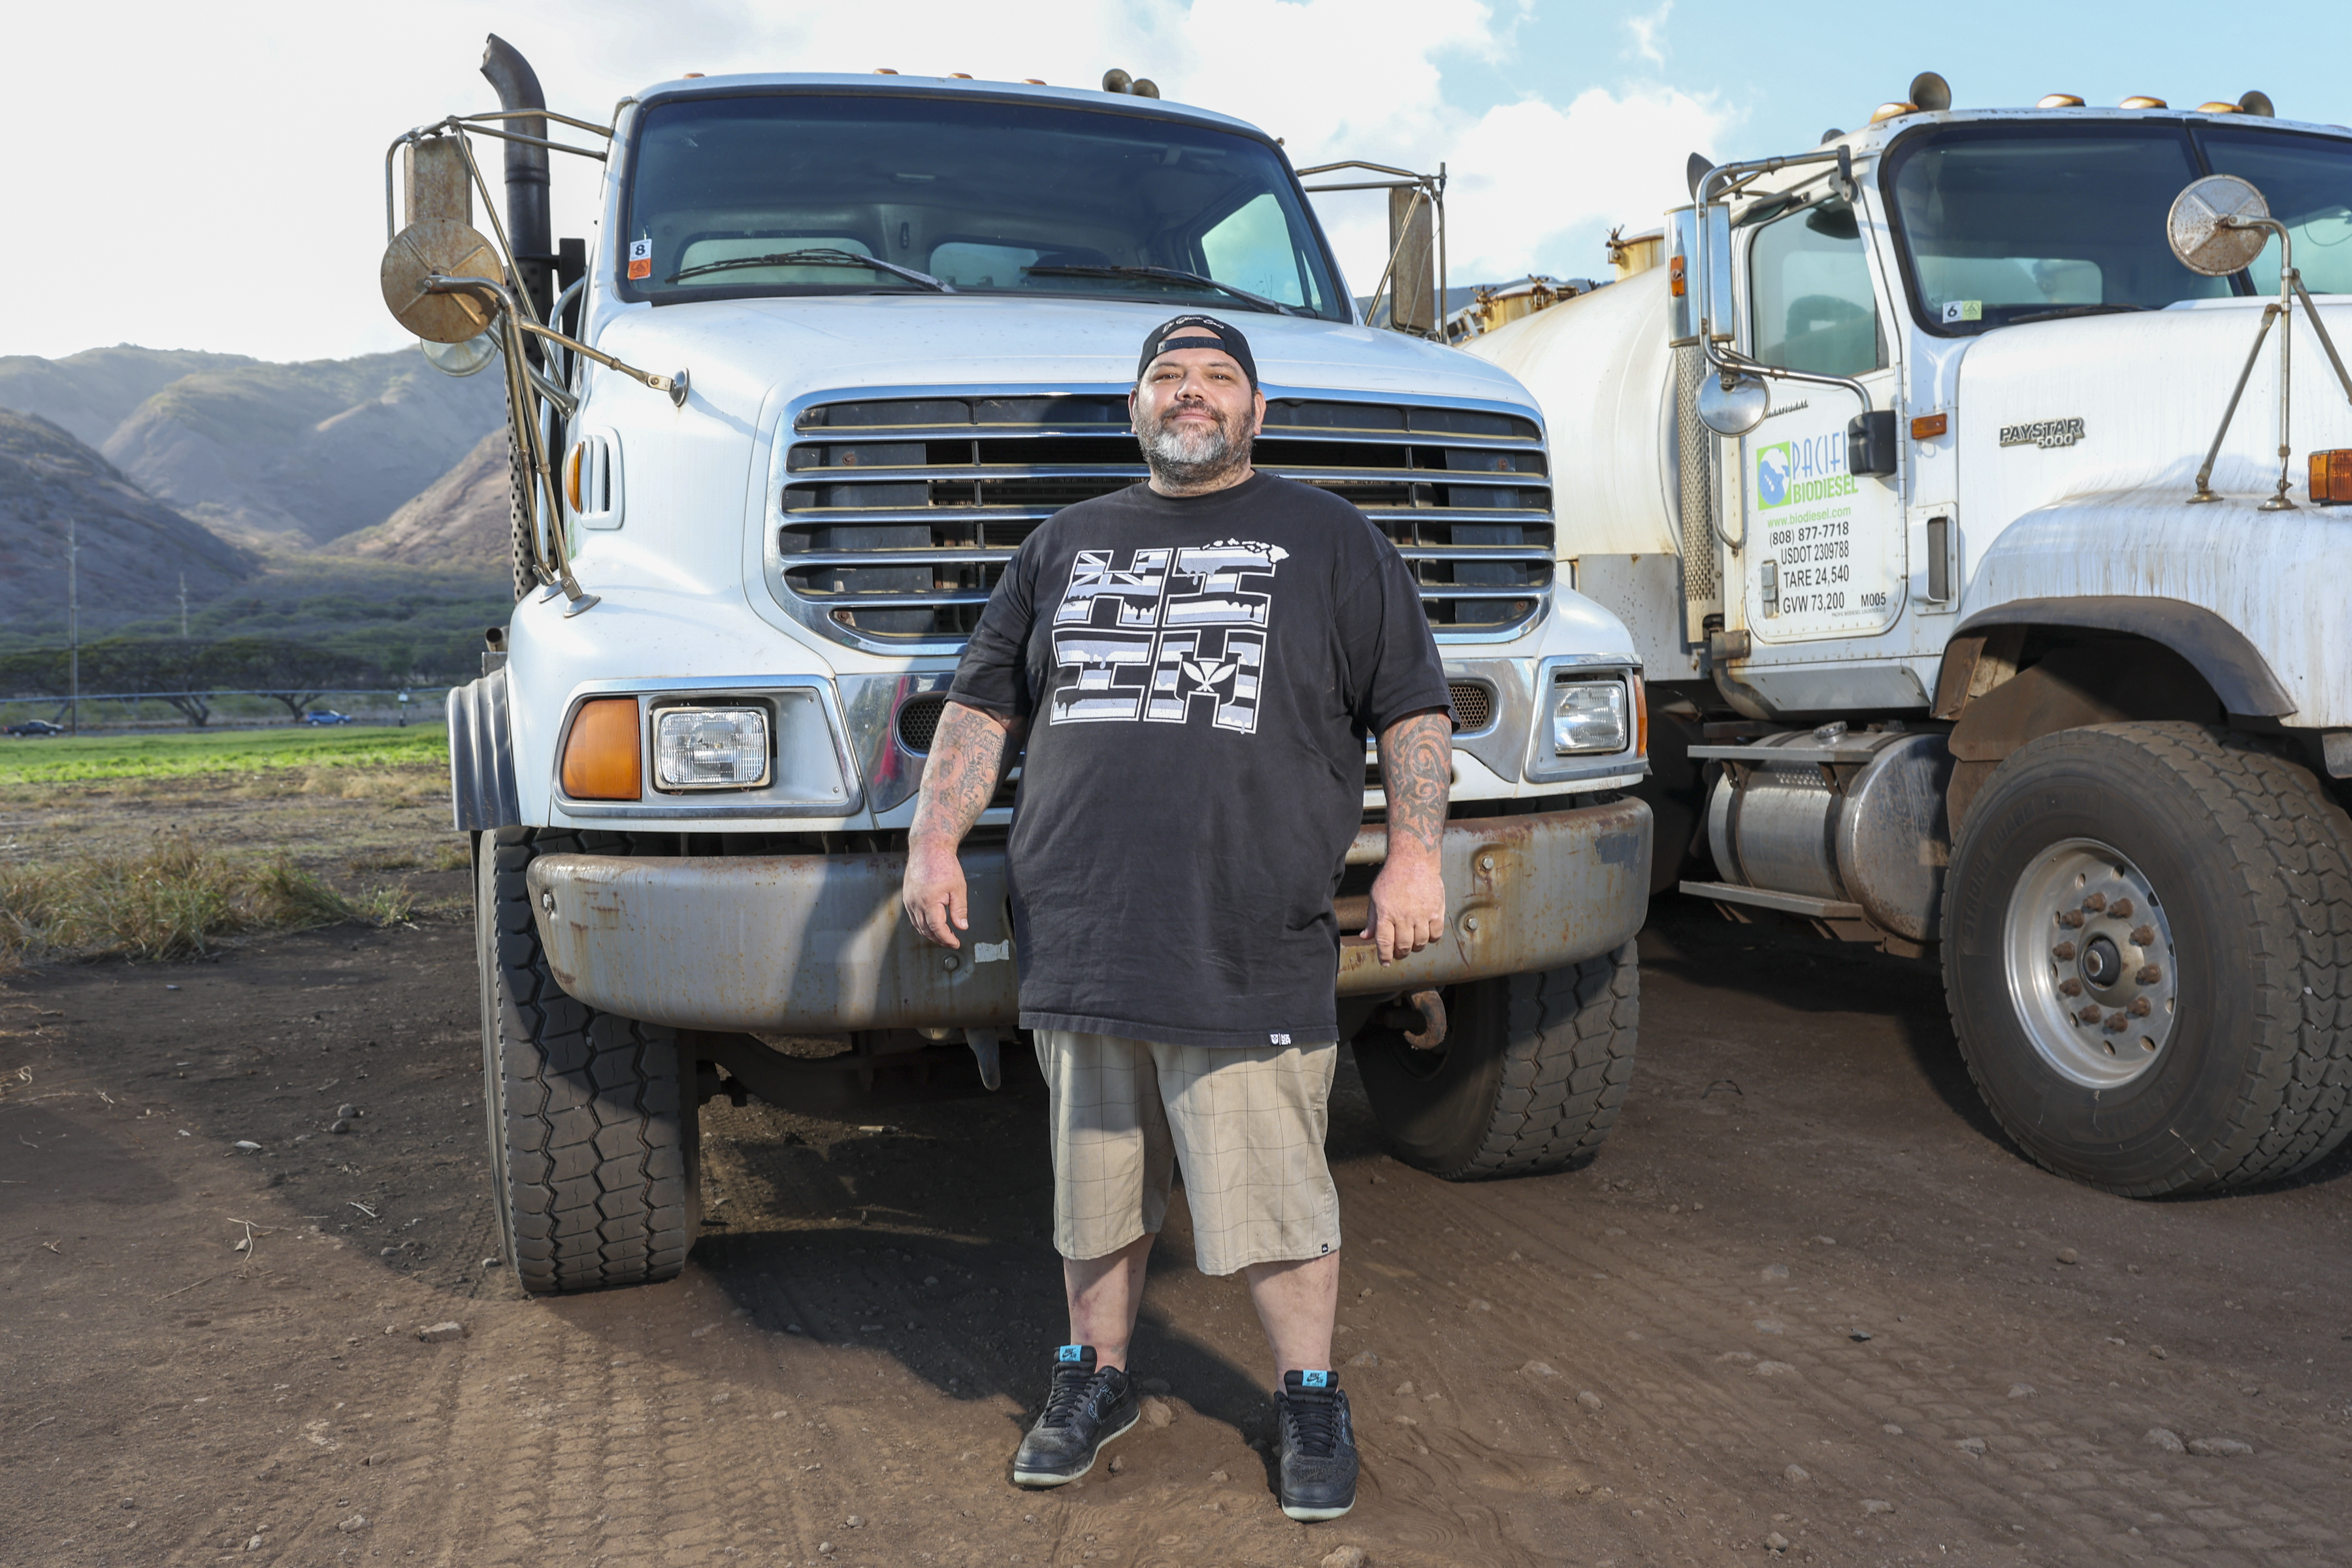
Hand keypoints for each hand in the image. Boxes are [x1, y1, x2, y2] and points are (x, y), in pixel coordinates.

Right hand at [903, 838, 968, 948]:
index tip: (955, 942)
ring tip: (941, 936)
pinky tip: (930, 924)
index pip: (937, 929)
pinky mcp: (907, 896)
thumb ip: (959, 910)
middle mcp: (915, 902)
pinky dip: (921, 924)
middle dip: (938, 939)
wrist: (928, 848)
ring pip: (917, 925)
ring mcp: (908, 900)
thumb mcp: (958, 888)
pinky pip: (913, 916)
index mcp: (929, 901)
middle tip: (950, 941)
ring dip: (929, 933)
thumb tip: (962, 926)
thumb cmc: (943, 863)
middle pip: (925, 930)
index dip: (947, 939)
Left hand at [1361, 851, 1445, 965]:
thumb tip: (1365, 937)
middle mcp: (1403, 916)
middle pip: (1403, 946)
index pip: (1384, 943)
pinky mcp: (1436, 911)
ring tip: (1412, 942)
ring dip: (1415, 947)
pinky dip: (1431, 939)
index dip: (1385, 957)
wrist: (1414, 860)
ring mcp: (1421, 915)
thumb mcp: (1375, 897)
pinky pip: (1436, 934)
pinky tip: (1426, 934)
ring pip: (1420, 943)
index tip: (1385, 963)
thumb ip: (1372, 919)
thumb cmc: (1393, 877)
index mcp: (1386, 913)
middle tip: (1399, 952)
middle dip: (1400, 954)